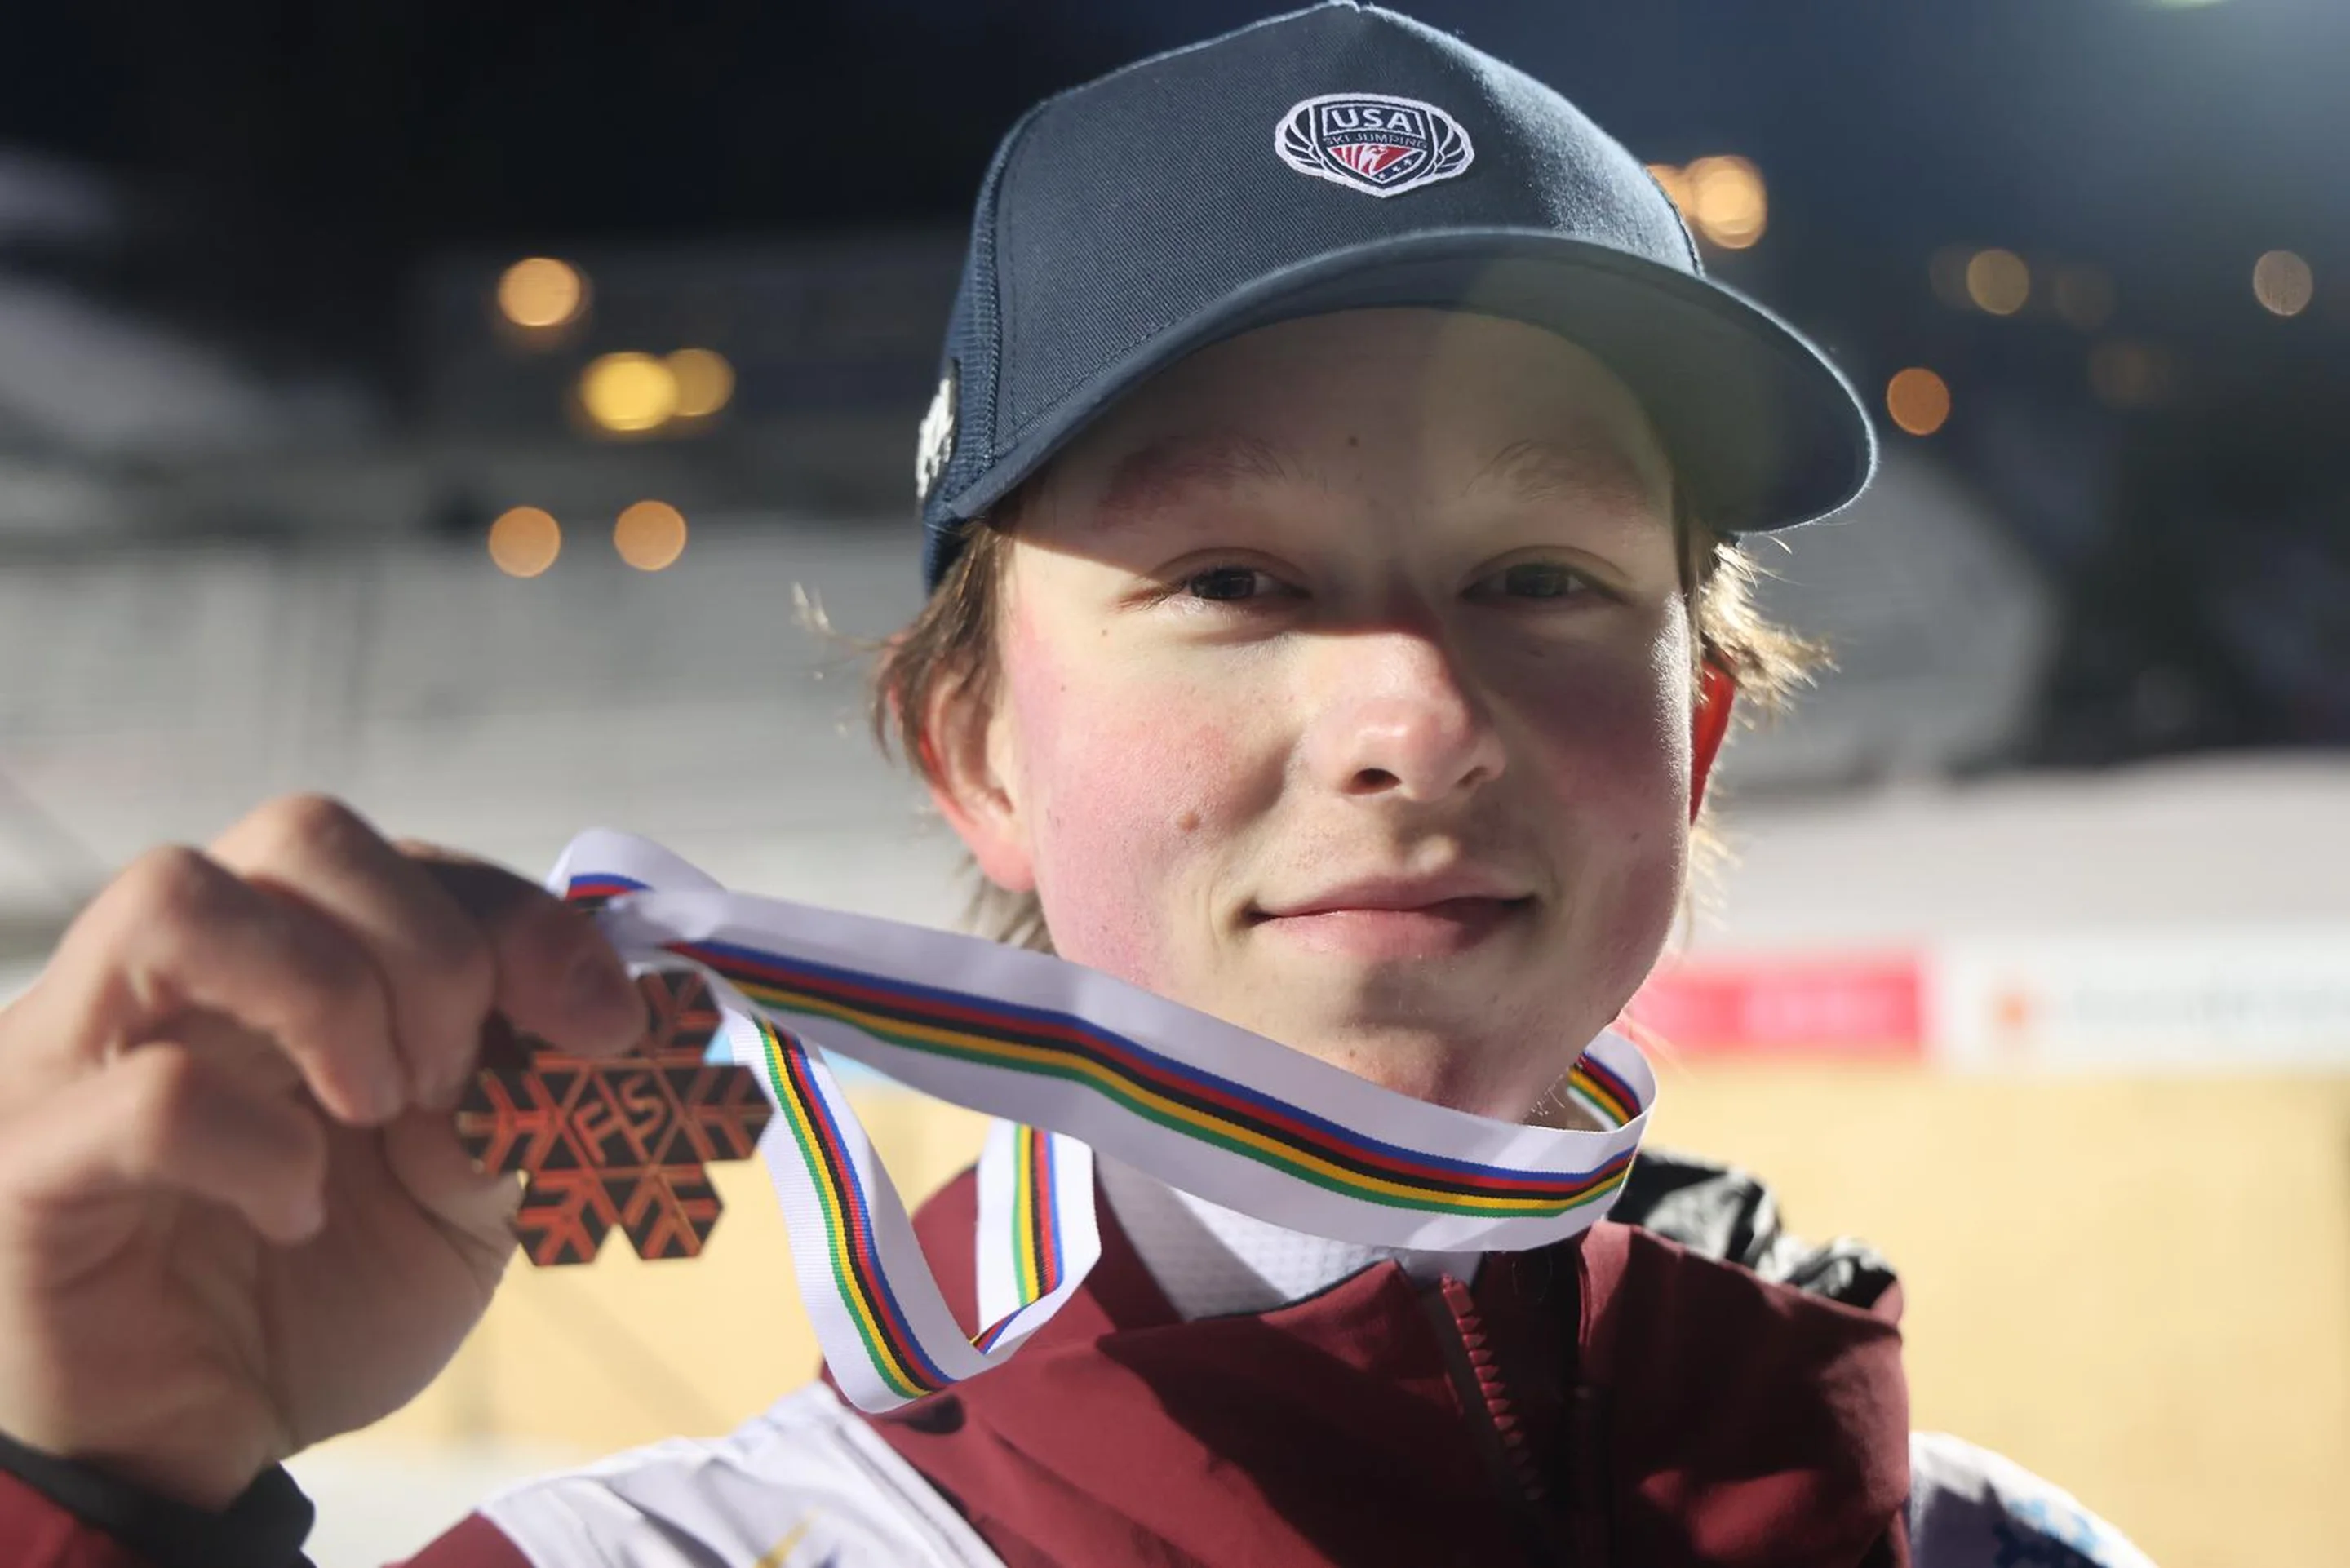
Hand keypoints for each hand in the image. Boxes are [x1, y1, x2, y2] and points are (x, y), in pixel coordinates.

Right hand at [0, 796, 647, 1508]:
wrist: (187, 1458)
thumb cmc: (312, 1304)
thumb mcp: (463, 1202)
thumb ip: (519, 1105)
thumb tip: (587, 1030)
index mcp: (284, 964)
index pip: (405, 859)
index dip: (524, 923)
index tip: (603, 1027)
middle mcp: (172, 978)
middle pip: (300, 831)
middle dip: (426, 944)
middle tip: (450, 1078)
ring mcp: (77, 1051)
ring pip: (179, 898)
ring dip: (327, 994)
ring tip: (374, 1108)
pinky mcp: (30, 1161)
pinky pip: (147, 1095)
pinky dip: (262, 1145)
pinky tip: (295, 1212)